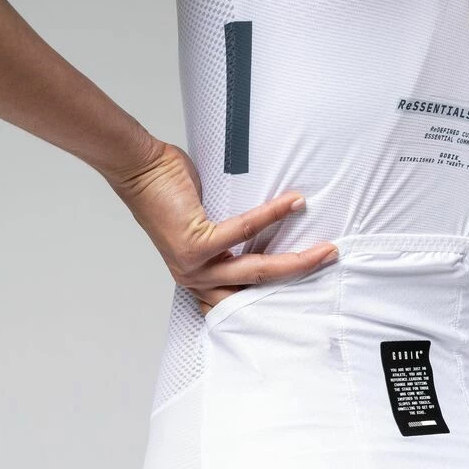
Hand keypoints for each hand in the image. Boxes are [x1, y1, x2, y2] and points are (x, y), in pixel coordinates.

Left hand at [104, 139, 338, 315]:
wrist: (138, 169)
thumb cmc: (171, 194)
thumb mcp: (207, 229)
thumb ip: (233, 241)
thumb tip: (272, 233)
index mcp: (201, 279)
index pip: (245, 299)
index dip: (279, 295)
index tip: (310, 283)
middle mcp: (197, 280)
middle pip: (258, 287)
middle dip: (299, 277)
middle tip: (330, 261)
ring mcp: (194, 267)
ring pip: (256, 270)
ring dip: (296, 260)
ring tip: (325, 248)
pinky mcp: (195, 244)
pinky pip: (243, 232)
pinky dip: (272, 217)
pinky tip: (294, 204)